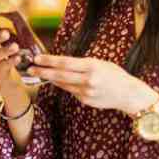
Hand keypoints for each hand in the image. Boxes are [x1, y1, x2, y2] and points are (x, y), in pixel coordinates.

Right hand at [0, 13, 22, 89]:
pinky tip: (18, 58)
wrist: (15, 82)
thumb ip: (14, 31)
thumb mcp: (16, 43)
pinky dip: (11, 61)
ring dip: (6, 49)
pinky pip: (4, 66)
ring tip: (16, 46)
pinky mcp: (1, 73)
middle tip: (6, 33)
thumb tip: (17, 13)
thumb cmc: (15, 57)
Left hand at [28, 55, 157, 113]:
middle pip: (60, 75)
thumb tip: (61, 63)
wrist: (128, 94)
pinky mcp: (85, 101)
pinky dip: (65, 86)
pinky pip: (71, 92)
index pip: (65, 63)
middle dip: (43, 72)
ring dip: (50, 79)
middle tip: (30, 69)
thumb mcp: (100, 63)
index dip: (49, 60)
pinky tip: (61, 81)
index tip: (37, 58)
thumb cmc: (114, 74)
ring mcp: (86, 92)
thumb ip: (82, 64)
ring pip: (63, 84)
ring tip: (39, 73)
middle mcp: (88, 80)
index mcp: (92, 66)